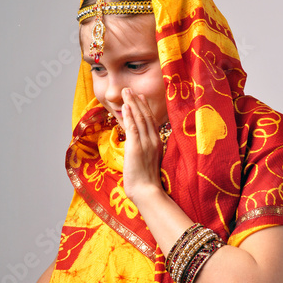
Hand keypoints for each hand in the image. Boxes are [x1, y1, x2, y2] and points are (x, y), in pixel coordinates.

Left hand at [121, 88, 163, 204]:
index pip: (151, 122)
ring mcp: (145, 143)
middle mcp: (153, 141)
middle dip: (137, 102)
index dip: (145, 109)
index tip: (140, 98)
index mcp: (157, 144)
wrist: (147, 192)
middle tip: (130, 90)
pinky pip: (132, 128)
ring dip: (132, 104)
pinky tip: (125, 107)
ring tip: (126, 92)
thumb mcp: (147, 163)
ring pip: (139, 119)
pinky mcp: (136, 148)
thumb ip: (145, 152)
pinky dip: (129, 116)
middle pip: (146, 116)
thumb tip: (138, 147)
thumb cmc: (146, 182)